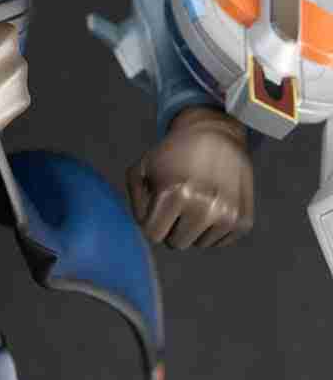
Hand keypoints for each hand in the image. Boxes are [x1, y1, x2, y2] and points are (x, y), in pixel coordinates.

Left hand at [126, 107, 254, 248]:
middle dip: (171, 226)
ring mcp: (227, 216)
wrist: (216, 135)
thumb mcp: (141, 169)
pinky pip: (217, 242)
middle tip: (176, 202)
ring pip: (197, 244)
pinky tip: (211, 203)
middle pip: (175, 243)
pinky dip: (211, 229)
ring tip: (195, 199)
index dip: (151, 221)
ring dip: (192, 228)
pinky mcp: (243, 221)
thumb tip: (146, 228)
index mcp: (176, 194)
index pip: (153, 235)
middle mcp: (204, 208)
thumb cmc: (172, 154)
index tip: (156, 205)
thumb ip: (135, 202)